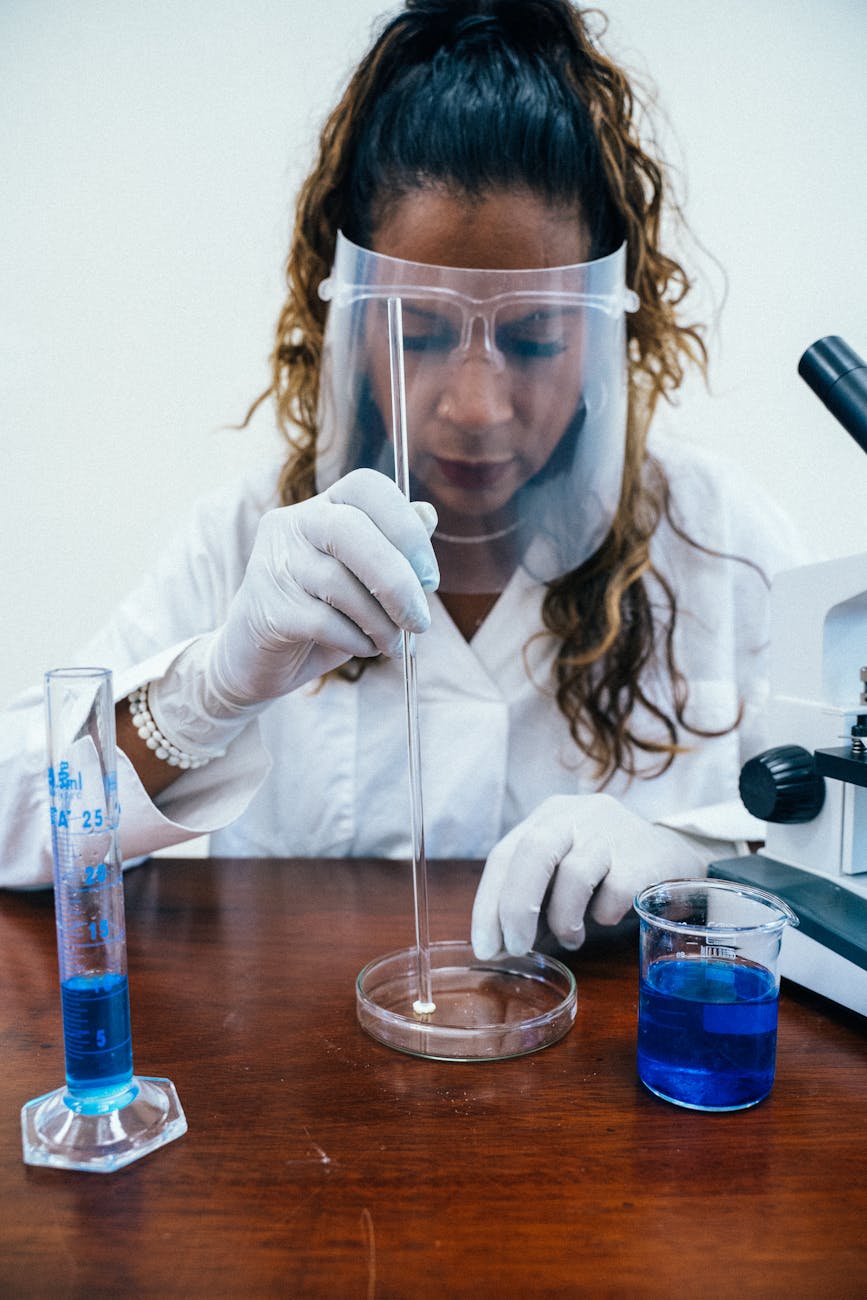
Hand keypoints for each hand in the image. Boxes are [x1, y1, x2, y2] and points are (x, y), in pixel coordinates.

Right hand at [149, 469, 437, 755]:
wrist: (258, 658)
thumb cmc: (322, 613)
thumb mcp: (366, 581)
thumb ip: (395, 549)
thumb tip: (428, 515)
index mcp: (323, 507)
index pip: (367, 487)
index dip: (406, 527)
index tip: (430, 577)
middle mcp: (293, 524)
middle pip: (349, 530)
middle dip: (397, 580)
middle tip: (420, 621)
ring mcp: (273, 563)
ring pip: (338, 583)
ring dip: (381, 622)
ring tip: (394, 645)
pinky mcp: (265, 606)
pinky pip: (322, 621)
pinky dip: (355, 640)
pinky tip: (362, 648)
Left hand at [471, 794, 709, 958]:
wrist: (674, 859)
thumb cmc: (605, 870)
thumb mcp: (562, 871)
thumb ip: (532, 899)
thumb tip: (497, 946)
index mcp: (547, 816)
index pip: (504, 854)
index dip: (488, 902)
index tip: (484, 946)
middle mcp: (576, 814)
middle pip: (533, 852)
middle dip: (517, 907)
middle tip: (516, 948)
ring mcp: (612, 831)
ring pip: (574, 874)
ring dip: (563, 918)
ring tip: (570, 938)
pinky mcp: (643, 855)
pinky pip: (614, 893)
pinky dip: (602, 915)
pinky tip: (605, 919)